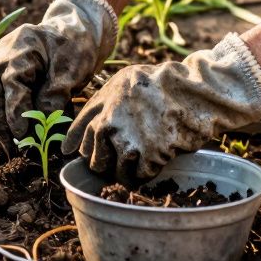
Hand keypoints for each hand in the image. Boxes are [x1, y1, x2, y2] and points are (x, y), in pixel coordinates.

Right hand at [0, 0, 117, 150]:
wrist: (69, 31)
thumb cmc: (73, 47)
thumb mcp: (73, 68)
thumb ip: (56, 94)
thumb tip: (40, 124)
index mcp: (21, 47)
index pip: (12, 83)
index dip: (15, 110)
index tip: (22, 134)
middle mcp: (0, 55)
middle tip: (11, 149)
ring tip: (4, 148)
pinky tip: (2, 137)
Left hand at [63, 33, 260, 181]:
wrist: (192, 90)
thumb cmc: (157, 83)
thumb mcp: (120, 83)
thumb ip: (97, 107)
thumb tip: (68, 144)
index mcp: (100, 108)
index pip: (77, 140)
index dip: (80, 151)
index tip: (82, 157)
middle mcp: (108, 126)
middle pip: (95, 162)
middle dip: (106, 164)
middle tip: (122, 158)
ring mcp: (128, 142)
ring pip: (116, 174)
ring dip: (127, 172)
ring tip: (142, 161)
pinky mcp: (149, 157)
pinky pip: (141, 177)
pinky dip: (148, 174)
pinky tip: (157, 160)